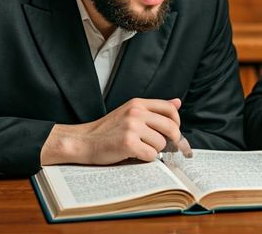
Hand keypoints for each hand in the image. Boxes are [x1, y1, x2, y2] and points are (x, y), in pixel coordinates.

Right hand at [41, 97, 186, 165]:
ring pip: (161, 144)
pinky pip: (151, 155)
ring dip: (153, 150)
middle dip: (171, 141)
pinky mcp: (128, 143)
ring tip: (139, 148)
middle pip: (171, 127)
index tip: (172, 132)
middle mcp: (135, 112)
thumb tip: (177, 102)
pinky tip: (133, 154)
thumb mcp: (130, 112)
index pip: (169, 109)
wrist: (84, 141)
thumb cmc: (108, 130)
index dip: (176, 122)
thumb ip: (153, 109)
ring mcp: (131, 127)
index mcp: (137, 103)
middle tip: (162, 147)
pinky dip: (145, 159)